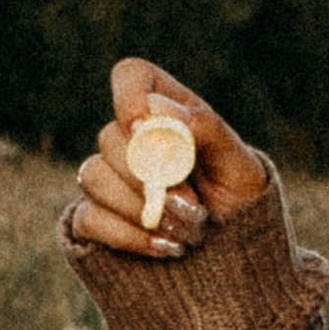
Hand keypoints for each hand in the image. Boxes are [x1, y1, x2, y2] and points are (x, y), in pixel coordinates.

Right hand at [68, 59, 268, 261]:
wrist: (230, 252)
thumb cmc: (238, 201)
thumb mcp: (239, 166)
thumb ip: (207, 130)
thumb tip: (158, 110)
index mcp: (168, 112)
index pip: (130, 76)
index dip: (128, 97)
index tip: (144, 130)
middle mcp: (131, 139)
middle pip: (109, 137)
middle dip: (149, 176)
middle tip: (193, 206)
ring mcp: (109, 178)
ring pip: (94, 178)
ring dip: (142, 210)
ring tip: (187, 232)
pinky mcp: (95, 217)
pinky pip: (89, 219)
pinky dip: (129, 237)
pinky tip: (163, 247)